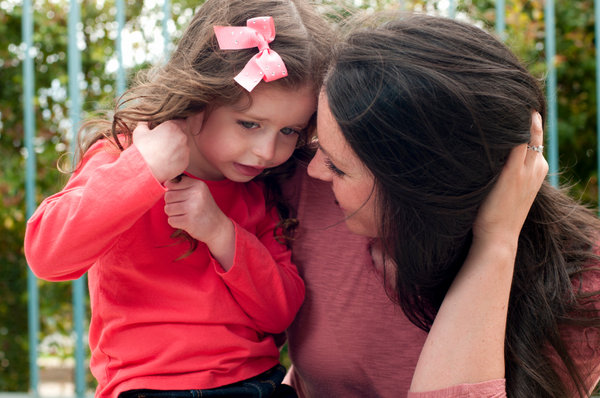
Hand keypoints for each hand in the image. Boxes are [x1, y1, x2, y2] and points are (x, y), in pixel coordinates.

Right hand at [133, 120, 188, 182]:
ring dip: (176, 147)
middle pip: (181, 134)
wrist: (147, 171)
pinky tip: (167, 160)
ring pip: (183, 146)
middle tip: (162, 143)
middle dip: (174, 137)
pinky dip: (177, 158)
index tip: (166, 130)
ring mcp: (185, 150)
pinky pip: (183, 157)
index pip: (179, 121)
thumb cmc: (142, 150)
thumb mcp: (139, 131)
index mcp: (172, 126)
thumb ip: (145, 121)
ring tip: (163, 153)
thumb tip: (146, 117)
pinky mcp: (186, 161)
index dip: (172, 125)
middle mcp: (182, 137)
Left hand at [164, 176, 234, 267]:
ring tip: (185, 215)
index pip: (171, 184)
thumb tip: (166, 182)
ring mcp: (192, 208)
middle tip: (183, 208)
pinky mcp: (188, 221)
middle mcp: (196, 194)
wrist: (218, 227)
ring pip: (167, 208)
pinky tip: (186, 222)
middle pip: (167, 196)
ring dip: (173, 214)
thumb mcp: (199, 192)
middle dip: (171, 203)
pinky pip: (170, 220)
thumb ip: (184, 185)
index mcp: (198, 184)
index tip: (182, 198)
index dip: (173, 192)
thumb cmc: (204, 208)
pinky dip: (175, 223)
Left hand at [473, 112, 547, 248]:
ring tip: (502, 101)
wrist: (498, 240)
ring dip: (516, 118)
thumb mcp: (507, 195)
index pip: (535, 142)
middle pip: (534, 133)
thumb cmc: (496, 220)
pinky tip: (495, 116)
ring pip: (527, 134)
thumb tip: (486, 165)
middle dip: (526, 116)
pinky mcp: (511, 174)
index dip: (527, 126)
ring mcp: (525, 171)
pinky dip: (508, 129)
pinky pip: (514, 142)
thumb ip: (505, 177)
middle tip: (512, 99)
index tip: (516, 112)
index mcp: (537, 173)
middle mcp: (535, 169)